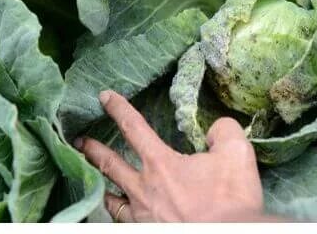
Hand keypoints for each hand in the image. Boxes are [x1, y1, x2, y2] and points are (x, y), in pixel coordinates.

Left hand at [75, 90, 264, 221]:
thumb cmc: (232, 202)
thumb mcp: (236, 155)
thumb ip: (223, 131)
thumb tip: (216, 128)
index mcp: (160, 164)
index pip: (132, 127)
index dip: (117, 108)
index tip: (104, 97)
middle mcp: (144, 189)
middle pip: (109, 164)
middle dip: (92, 150)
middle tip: (80, 142)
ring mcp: (143, 217)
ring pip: (112, 199)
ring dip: (102, 186)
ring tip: (97, 180)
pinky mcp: (148, 233)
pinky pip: (124, 222)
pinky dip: (118, 215)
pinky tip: (121, 213)